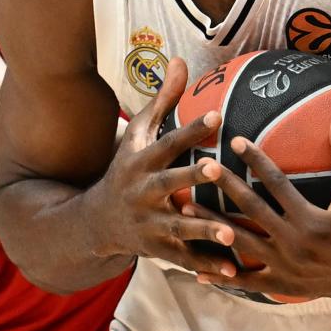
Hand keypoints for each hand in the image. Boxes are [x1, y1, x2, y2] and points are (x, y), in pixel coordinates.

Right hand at [94, 57, 238, 275]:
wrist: (96, 221)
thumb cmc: (126, 167)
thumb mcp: (138, 133)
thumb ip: (163, 99)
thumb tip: (180, 59)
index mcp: (142, 162)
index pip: (169, 142)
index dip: (191, 129)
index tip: (217, 114)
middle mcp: (144, 193)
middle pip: (170, 183)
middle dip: (192, 178)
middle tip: (219, 169)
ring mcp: (150, 224)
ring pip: (179, 228)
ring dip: (205, 230)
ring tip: (231, 232)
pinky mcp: (159, 250)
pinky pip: (186, 259)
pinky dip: (207, 266)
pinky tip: (234, 270)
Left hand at [193, 107, 330, 298]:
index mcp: (313, 220)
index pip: (276, 184)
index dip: (255, 160)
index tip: (235, 139)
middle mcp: (296, 246)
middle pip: (251, 211)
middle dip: (224, 187)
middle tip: (200, 165)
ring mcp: (289, 270)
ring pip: (241, 246)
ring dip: (212, 227)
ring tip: (186, 209)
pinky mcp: (287, 287)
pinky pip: (249, 282)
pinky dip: (223, 275)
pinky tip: (198, 268)